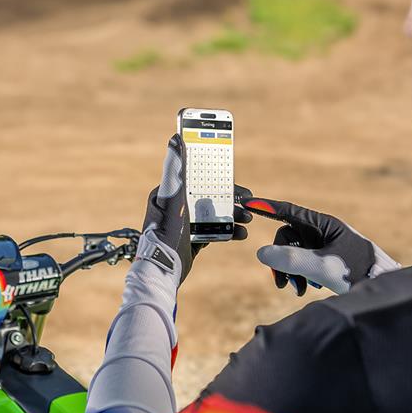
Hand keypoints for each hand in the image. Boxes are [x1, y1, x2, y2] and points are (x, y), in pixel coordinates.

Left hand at [139, 134, 251, 286]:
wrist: (162, 273)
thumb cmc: (165, 235)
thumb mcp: (173, 200)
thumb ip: (176, 170)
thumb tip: (176, 138)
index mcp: (168, 193)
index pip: (196, 177)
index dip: (217, 175)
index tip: (236, 177)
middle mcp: (175, 206)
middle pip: (208, 195)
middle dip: (230, 197)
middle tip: (249, 200)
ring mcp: (184, 224)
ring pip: (213, 212)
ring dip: (232, 214)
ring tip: (247, 219)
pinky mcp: (191, 239)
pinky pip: (213, 230)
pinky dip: (227, 231)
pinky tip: (241, 233)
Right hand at [236, 190, 400, 294]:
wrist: (384, 290)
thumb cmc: (358, 273)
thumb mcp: (322, 267)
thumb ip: (291, 259)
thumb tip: (261, 253)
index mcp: (325, 224)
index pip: (289, 212)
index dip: (267, 207)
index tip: (247, 202)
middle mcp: (323, 232)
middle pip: (287, 238)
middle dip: (280, 260)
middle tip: (282, 284)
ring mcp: (325, 246)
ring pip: (293, 253)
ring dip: (290, 271)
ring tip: (297, 290)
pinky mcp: (327, 260)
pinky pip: (303, 263)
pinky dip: (300, 275)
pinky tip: (307, 288)